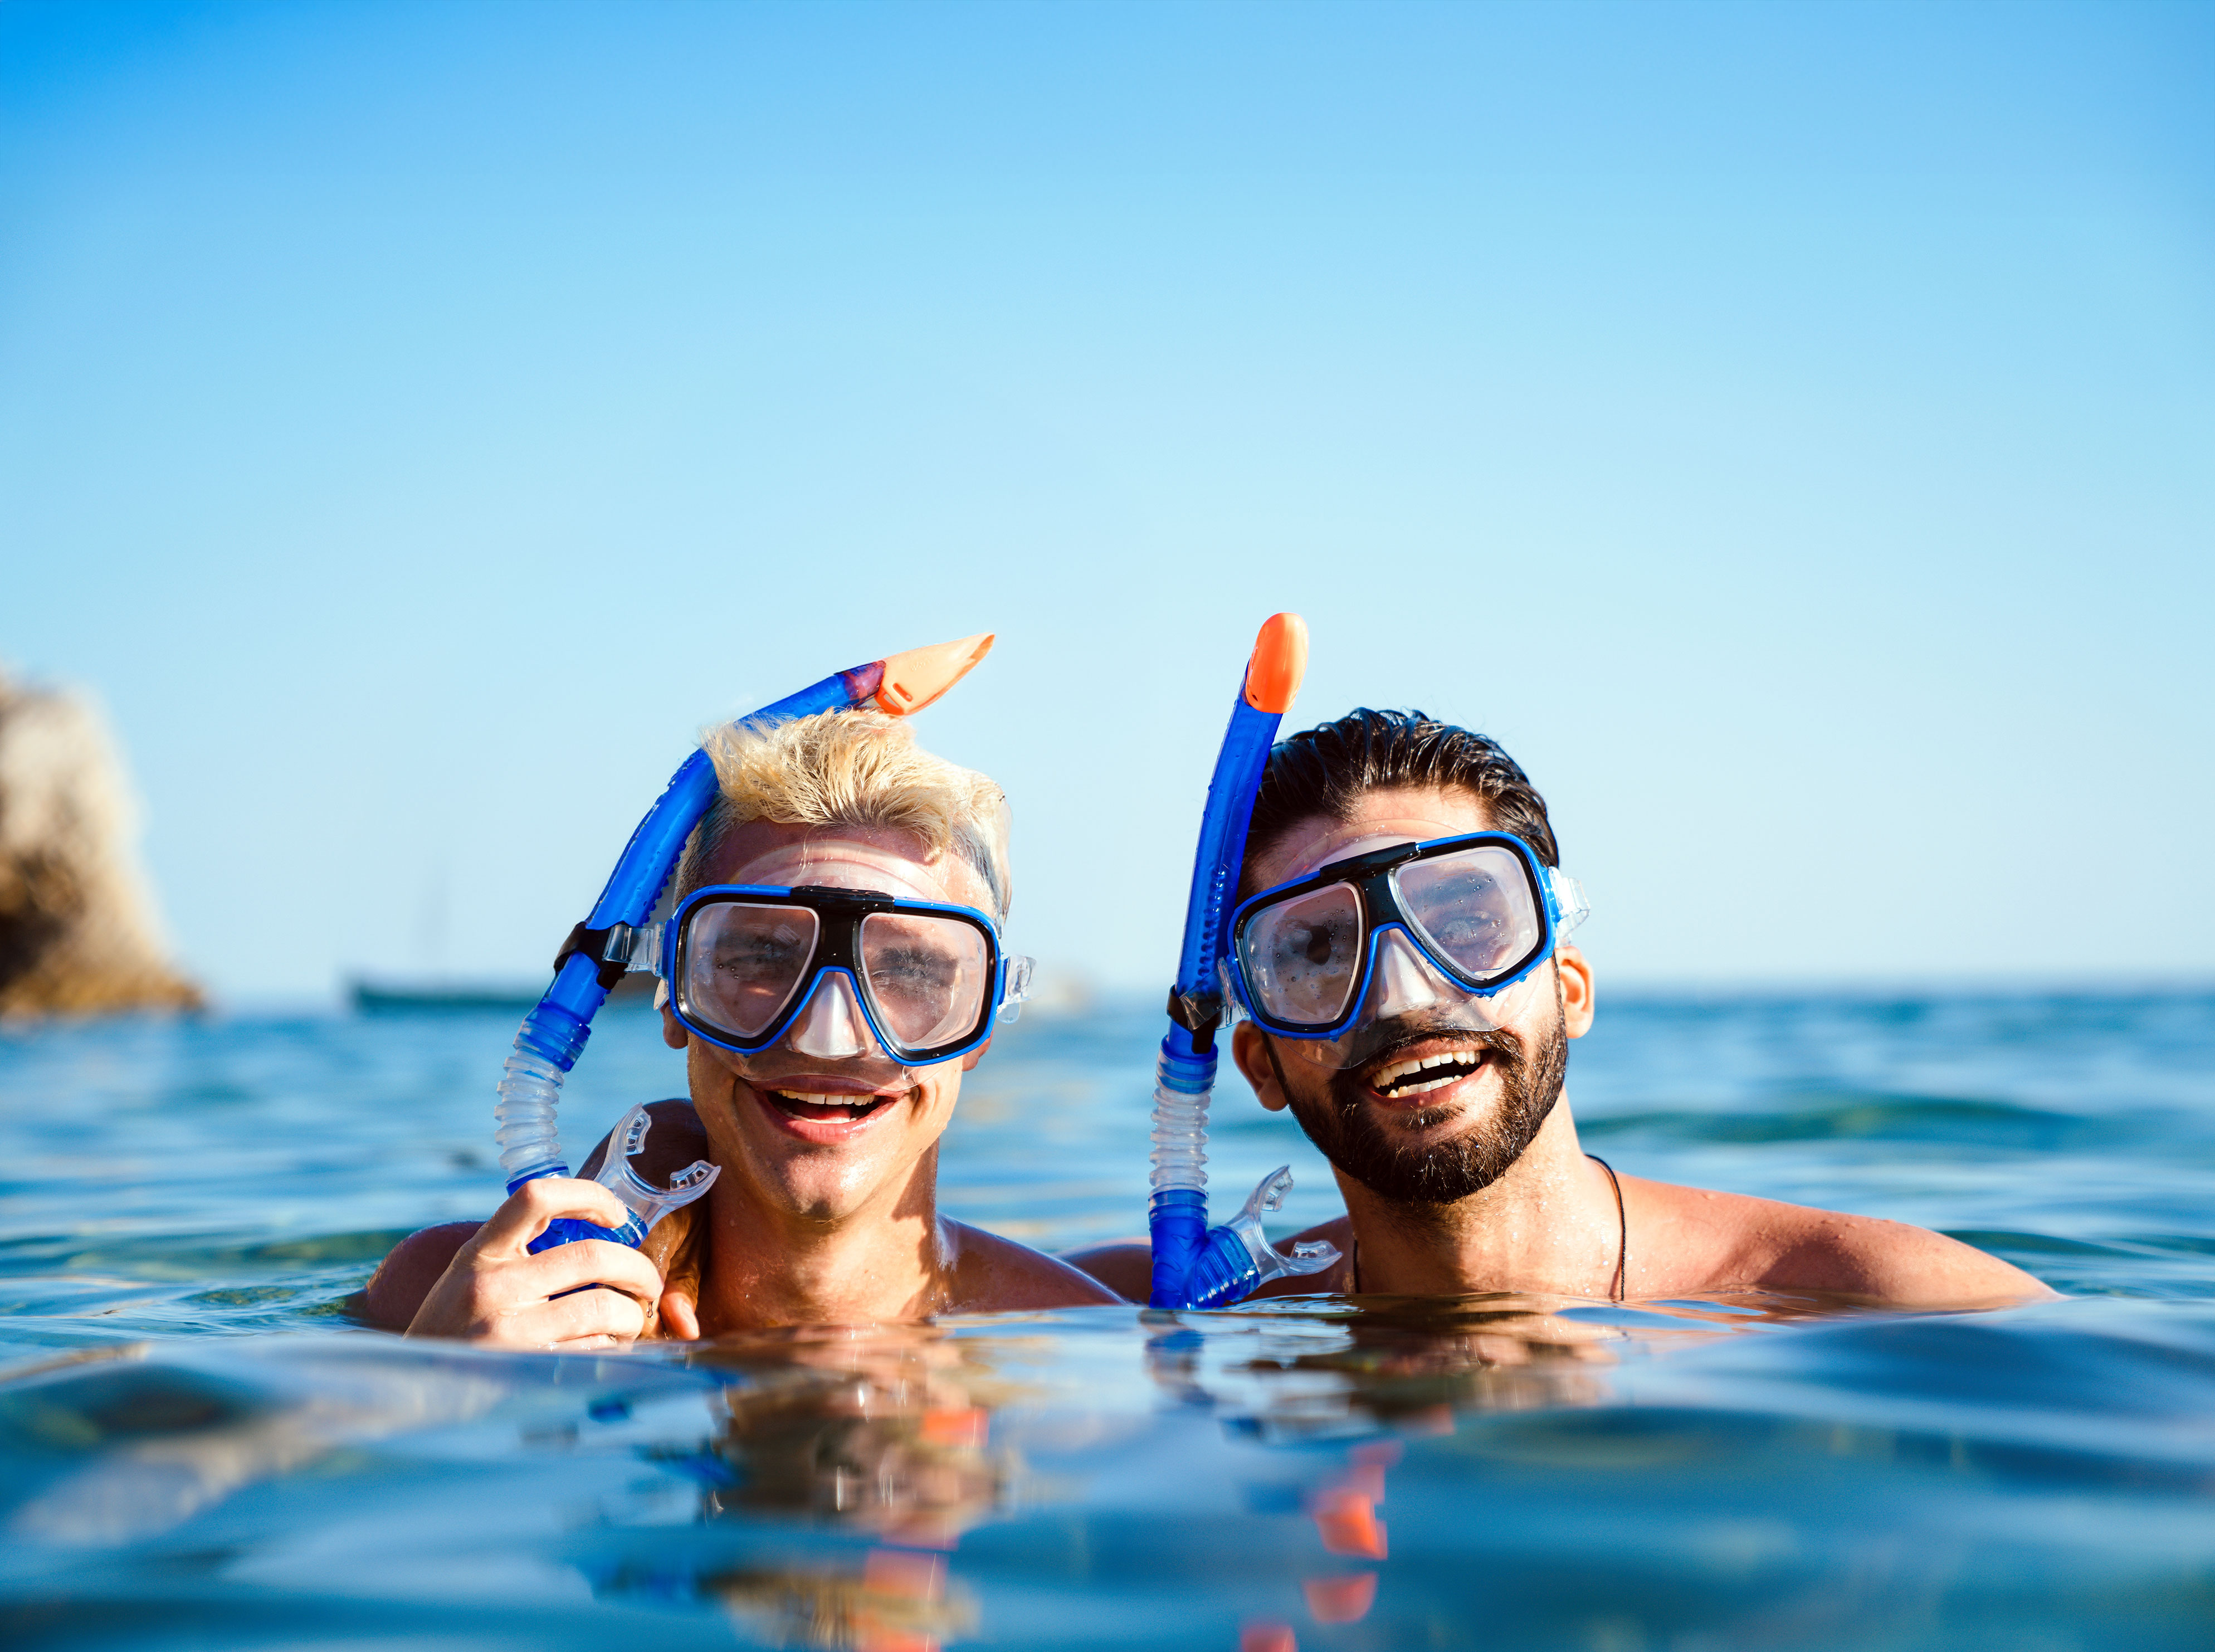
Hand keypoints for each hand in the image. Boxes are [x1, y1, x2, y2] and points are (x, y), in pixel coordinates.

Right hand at [406, 1177, 664, 1348]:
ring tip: (632, 1321)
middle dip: (638, 1268)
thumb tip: (598, 1234)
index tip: (617, 1216)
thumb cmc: (454, 1331)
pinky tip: (608, 1350)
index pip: (537, 1197)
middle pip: (592, 1256)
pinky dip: (615, 1347)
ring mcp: (506, 1332)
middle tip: (648, 1283)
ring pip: (603, 1306)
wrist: (411, 1394)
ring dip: (633, 1315)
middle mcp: (489, 1287)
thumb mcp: (468, 1280)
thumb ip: (517, 1255)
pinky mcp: (525, 1371)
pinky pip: (594, 1350)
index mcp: (478, 1254)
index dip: (589, 1195)